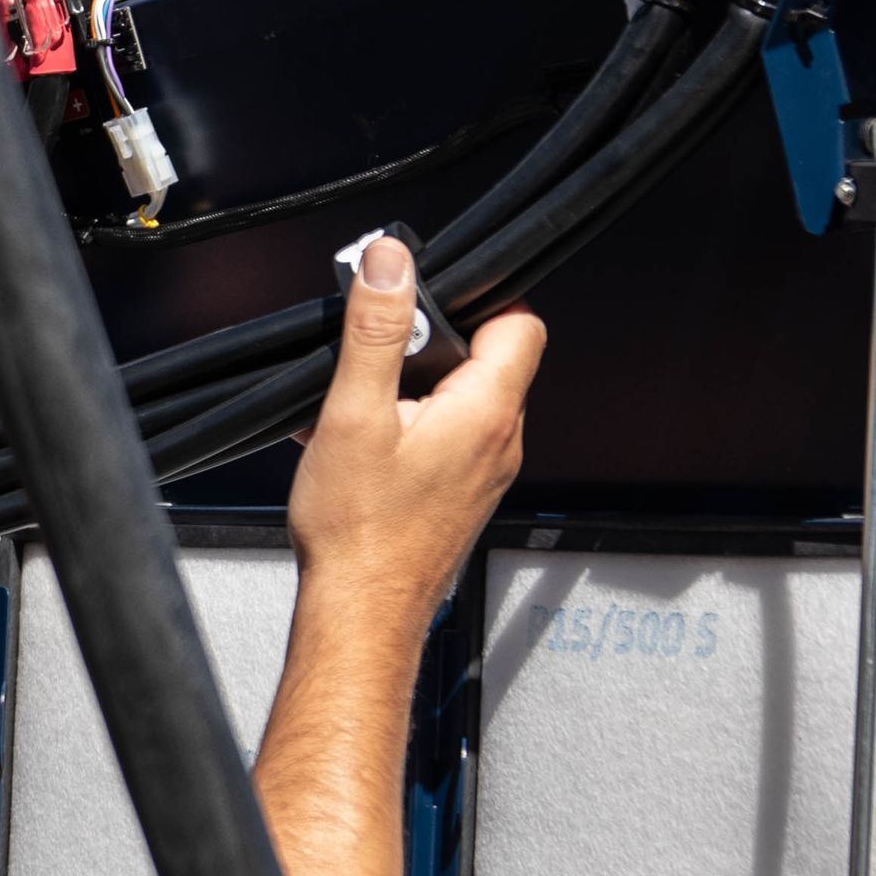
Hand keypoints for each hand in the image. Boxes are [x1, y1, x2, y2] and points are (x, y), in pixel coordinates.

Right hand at [285, 235, 539, 622]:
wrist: (359, 613)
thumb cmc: (360, 534)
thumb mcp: (354, 413)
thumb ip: (377, 330)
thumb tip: (390, 262)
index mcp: (486, 412)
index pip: (521, 322)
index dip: (477, 300)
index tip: (426, 305)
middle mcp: (499, 443)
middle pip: (487, 358)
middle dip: (429, 348)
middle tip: (377, 366)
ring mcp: (484, 473)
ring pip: (462, 400)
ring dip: (413, 392)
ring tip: (364, 415)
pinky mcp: (462, 496)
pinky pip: (447, 439)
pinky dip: (409, 430)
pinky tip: (363, 449)